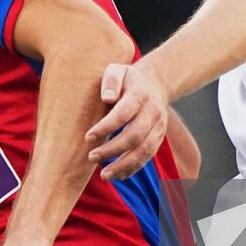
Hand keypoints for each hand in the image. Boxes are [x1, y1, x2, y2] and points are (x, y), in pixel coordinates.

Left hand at [86, 60, 169, 179]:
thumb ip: (111, 80)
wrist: (156, 84)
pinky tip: (117, 175)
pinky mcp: (158, 139)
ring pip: (143, 151)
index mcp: (140, 94)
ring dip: (123, 165)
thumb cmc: (128, 79)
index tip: (88, 137)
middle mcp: (153, 113)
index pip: (124, 113)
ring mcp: (158, 128)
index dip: (106, 127)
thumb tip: (106, 98)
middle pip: (134, 136)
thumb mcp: (117, 70)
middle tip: (91, 157)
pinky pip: (147, 157)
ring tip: (103, 175)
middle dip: (112, 150)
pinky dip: (132, 168)